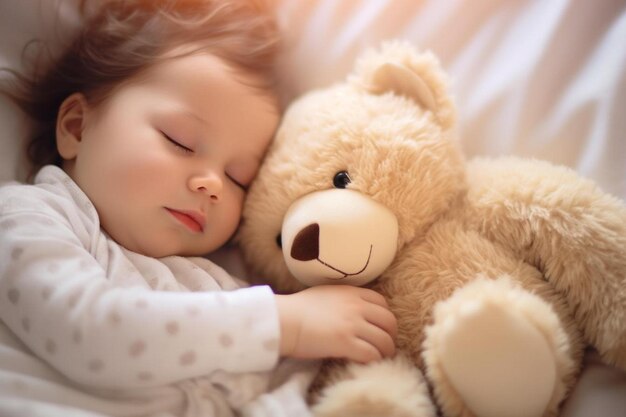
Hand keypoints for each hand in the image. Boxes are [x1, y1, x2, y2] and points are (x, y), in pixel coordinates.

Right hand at [275, 285, 396, 362]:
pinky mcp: (346, 343)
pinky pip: (372, 354)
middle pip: (389, 321)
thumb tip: (350, 309)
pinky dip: (373, 361)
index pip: (382, 303)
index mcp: (352, 293)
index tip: (379, 327)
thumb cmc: (298, 309)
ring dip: (385, 351)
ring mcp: (353, 325)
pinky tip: (366, 364)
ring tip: (379, 358)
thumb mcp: (326, 294)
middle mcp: (356, 307)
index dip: (384, 317)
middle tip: (384, 345)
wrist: (283, 320)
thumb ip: (343, 299)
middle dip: (390, 335)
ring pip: (384, 340)